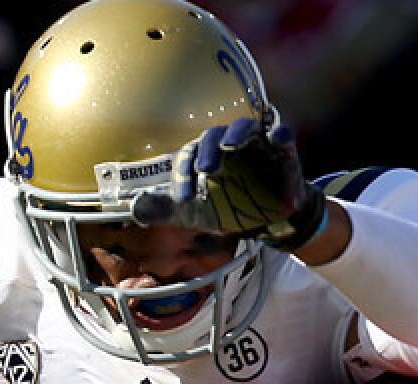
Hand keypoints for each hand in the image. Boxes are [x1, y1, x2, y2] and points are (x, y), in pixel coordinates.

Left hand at [132, 115, 326, 251]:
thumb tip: (134, 208)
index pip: (189, 155)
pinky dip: (279, 134)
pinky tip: (277, 137)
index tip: (185, 199)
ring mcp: (256, 145)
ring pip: (244, 127)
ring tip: (231, 147)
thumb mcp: (198, 214)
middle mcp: (228, 145)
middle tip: (205, 170)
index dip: (184, 175)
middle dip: (208, 151)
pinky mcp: (282, 152)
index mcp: (206, 156)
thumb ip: (168, 210)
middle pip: (213, 136)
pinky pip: (281, 135)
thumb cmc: (232, 209)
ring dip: (236, 134)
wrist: (271, 222)